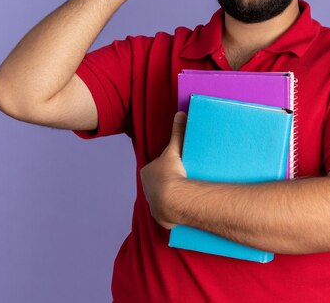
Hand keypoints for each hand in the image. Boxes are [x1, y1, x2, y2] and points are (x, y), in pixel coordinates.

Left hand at [140, 112, 188, 228]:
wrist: (173, 200)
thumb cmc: (171, 174)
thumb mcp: (175, 150)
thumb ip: (177, 132)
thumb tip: (180, 114)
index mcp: (146, 172)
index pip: (155, 167)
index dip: (166, 166)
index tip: (177, 167)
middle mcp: (145, 188)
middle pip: (158, 182)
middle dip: (167, 181)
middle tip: (182, 178)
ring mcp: (151, 202)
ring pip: (161, 196)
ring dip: (170, 195)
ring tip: (184, 192)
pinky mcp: (159, 215)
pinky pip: (166, 210)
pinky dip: (172, 208)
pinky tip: (181, 206)